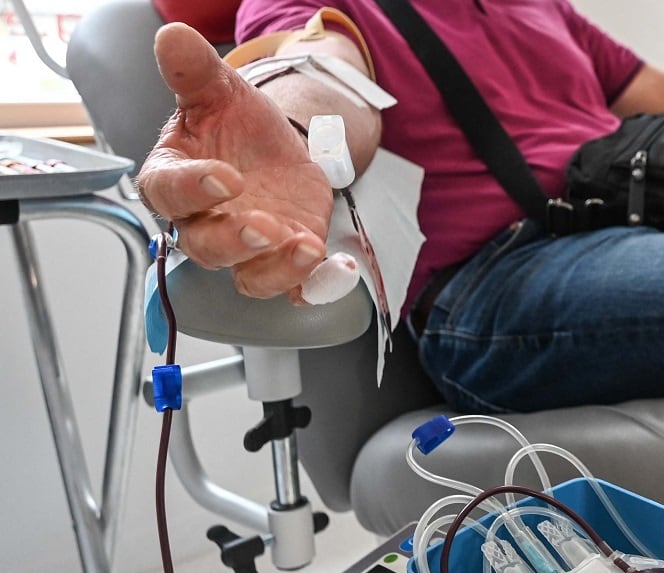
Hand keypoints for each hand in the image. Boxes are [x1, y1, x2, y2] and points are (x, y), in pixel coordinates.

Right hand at [137, 24, 333, 302]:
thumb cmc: (233, 123)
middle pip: (207, 248)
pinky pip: (295, 287)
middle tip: (265, 227)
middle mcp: (204, 224)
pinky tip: (335, 270)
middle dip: (236, 242)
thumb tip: (173, 36)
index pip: (170, 192)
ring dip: (279, 270)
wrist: (272, 145)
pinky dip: (315, 285)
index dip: (195, 189)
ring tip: (308, 248)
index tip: (227, 177)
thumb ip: (195, 72)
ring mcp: (246, 250)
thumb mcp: (219, 91)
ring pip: (251, 278)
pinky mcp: (284, 260)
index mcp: (173, 180)